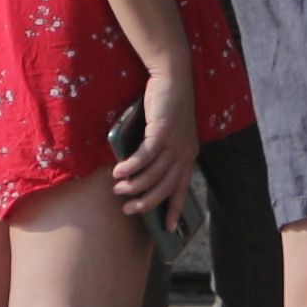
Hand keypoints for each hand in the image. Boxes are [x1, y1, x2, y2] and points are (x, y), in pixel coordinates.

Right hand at [109, 67, 200, 220]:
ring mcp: (174, 143)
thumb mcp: (167, 133)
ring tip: (118, 189)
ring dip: (134, 185)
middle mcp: (184, 153)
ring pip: (153, 175)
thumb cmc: (167, 105)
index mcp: (188, 155)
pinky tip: (119, 171)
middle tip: (128, 209)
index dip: (175, 209)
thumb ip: (158, 151)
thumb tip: (137, 172)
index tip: (170, 229)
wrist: (173, 78)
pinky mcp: (162, 132)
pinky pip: (145, 157)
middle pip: (165, 187)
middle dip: (146, 202)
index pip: (182, 188)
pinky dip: (131, 167)